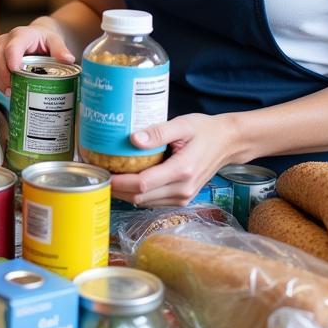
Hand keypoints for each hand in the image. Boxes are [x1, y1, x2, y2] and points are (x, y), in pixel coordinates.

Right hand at [0, 24, 75, 93]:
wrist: (38, 37)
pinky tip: (7, 90)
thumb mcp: (55, 41)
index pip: (12, 47)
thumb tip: (68, 60)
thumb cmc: (46, 39)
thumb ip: (60, 49)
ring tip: (11, 92)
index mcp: (21, 35)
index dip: (11, 59)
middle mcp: (6, 41)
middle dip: (4, 76)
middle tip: (14, 90)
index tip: (15, 72)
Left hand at [110, 113, 235, 206]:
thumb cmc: (205, 131)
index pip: (143, 184)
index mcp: (182, 170)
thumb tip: (133, 139)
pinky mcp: (182, 198)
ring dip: (125, 193)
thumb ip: (158, 132)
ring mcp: (183, 197)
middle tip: (99, 173)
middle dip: (117, 188)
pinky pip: (153, 201)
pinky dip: (138, 194)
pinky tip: (127, 181)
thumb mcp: (182, 125)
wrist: (228, 143)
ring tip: (109, 176)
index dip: (119, 182)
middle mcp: (183, 189)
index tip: (102, 172)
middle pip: (140, 197)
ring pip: (145, 202)